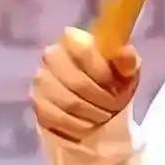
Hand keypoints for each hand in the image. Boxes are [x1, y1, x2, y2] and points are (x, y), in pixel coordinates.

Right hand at [30, 27, 140, 142]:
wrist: (96, 96)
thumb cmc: (113, 76)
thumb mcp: (127, 67)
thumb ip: (127, 60)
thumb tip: (125, 52)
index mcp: (75, 39)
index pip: (84, 52)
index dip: (104, 73)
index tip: (120, 86)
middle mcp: (52, 56)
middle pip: (78, 83)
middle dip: (103, 99)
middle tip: (116, 106)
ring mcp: (41, 80)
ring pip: (68, 103)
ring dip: (93, 114)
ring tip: (105, 115)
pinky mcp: (37, 103)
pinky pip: (56, 119)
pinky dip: (78, 126)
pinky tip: (89, 124)